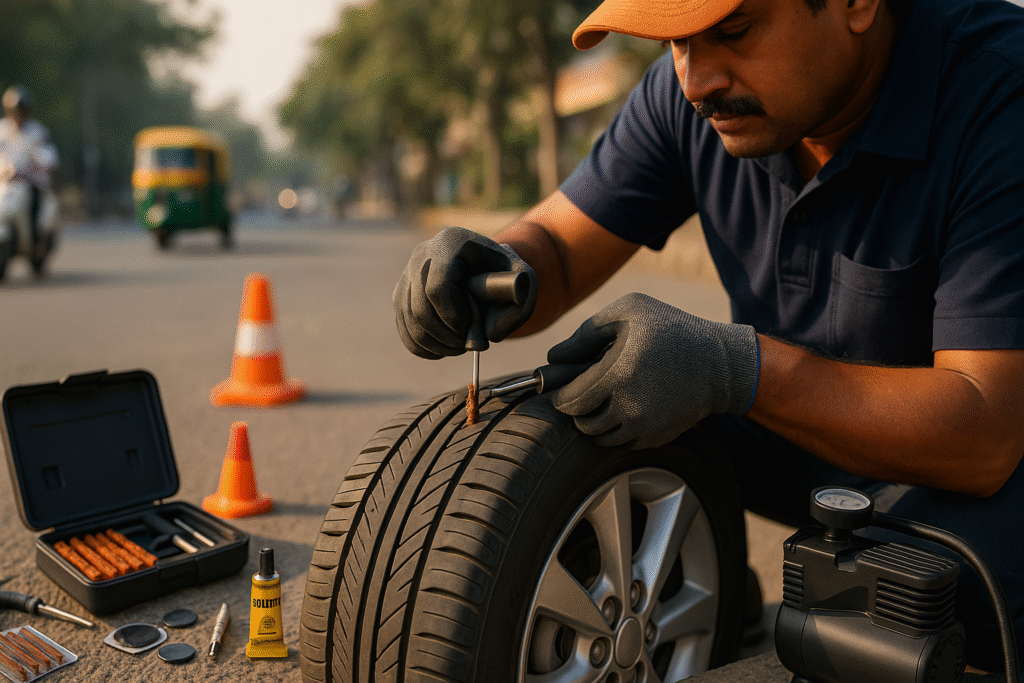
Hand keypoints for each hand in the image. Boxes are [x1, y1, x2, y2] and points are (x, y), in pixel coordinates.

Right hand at [393, 226, 537, 358]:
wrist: (488, 268)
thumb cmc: (506, 273)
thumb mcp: (524, 281)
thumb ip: (518, 304)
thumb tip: (486, 333)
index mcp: (451, 243)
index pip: (438, 285)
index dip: (452, 314)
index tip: (469, 327)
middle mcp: (422, 254)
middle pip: (420, 307)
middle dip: (446, 335)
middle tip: (468, 345)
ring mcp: (408, 274)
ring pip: (409, 320)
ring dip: (436, 343)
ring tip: (459, 348)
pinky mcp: (402, 293)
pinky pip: (402, 327)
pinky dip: (422, 346)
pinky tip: (443, 349)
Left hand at [547, 292, 759, 448]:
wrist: (719, 364)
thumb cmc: (671, 329)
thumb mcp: (629, 312)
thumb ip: (586, 332)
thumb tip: (554, 357)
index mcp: (618, 374)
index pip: (571, 400)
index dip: (560, 396)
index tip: (561, 388)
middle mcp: (629, 407)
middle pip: (583, 423)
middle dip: (576, 410)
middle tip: (583, 393)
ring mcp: (644, 427)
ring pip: (601, 438)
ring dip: (595, 421)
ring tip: (603, 400)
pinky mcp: (656, 438)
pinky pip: (622, 443)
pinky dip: (616, 430)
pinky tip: (625, 407)